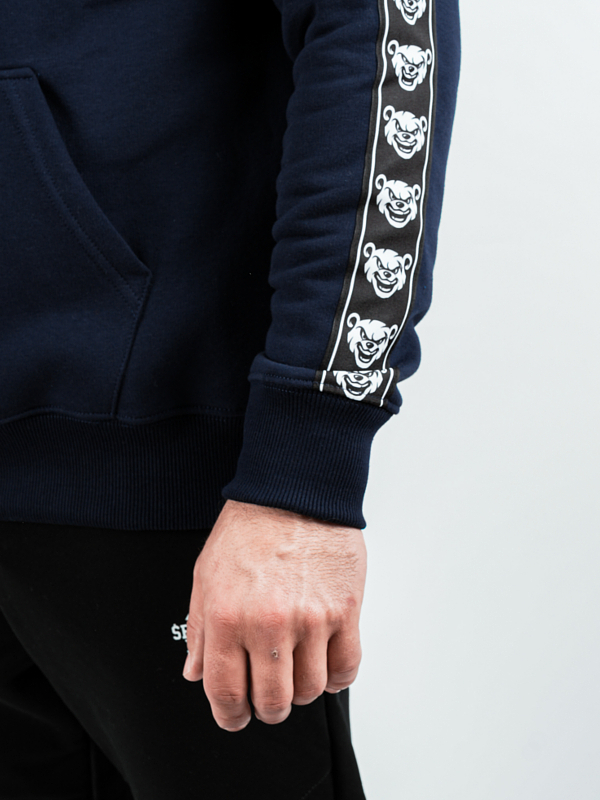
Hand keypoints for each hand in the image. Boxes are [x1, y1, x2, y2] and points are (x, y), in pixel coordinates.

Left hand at [183, 499, 366, 731]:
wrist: (293, 491)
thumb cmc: (248, 529)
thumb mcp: (206, 574)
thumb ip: (198, 628)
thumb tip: (195, 673)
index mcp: (226, 617)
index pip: (226, 692)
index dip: (230, 716)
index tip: (236, 718)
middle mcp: (267, 624)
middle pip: (272, 701)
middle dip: (267, 709)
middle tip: (267, 698)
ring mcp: (310, 619)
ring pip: (309, 690)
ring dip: (301, 691)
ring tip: (296, 672)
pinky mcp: (345, 610)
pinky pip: (347, 669)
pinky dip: (336, 678)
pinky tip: (326, 666)